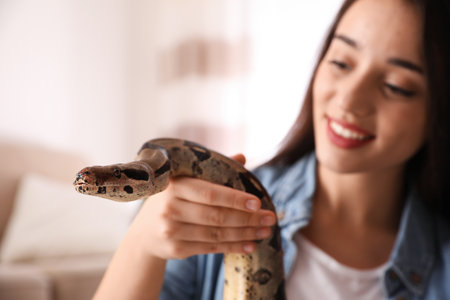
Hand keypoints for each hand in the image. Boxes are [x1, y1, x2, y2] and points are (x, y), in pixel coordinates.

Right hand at [127, 154, 276, 259]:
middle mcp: (170, 209)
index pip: (211, 193)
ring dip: (245, 234)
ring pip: (217, 234)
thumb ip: (212, 170)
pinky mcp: (177, 249)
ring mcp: (172, 231)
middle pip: (217, 216)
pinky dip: (233, 247)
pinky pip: (211, 248)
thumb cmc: (171, 200)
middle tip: (270, 218)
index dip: (236, 199)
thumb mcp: (185, 181)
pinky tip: (250, 245)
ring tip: (265, 231)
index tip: (258, 202)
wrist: (144, 234)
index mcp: (175, 186)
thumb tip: (242, 157)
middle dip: (248, 218)